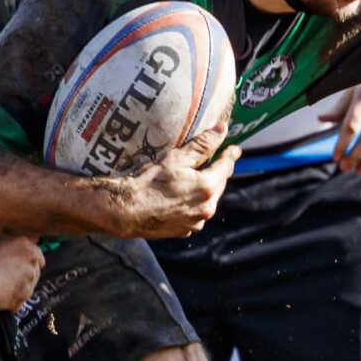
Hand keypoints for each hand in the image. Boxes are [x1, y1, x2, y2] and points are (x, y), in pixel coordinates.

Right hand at [0, 236, 45, 310]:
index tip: (16, 267)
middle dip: (22, 277)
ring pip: (27, 290)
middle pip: (35, 274)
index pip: (39, 258)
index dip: (26, 263)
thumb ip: (15, 243)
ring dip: (16, 290)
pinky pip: (18, 304)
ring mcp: (27, 283)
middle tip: (4, 278)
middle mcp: (31, 264)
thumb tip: (33, 238)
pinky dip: (9, 304)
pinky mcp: (20, 300)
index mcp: (26, 246)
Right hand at [114, 117, 238, 238]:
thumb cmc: (148, 182)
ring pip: (209, 200)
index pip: (226, 167)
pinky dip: (194, 203)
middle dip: (218, 172)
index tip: (234, 149)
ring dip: (206, 189)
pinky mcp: (185, 230)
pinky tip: (181, 197)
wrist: (126, 211)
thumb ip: (202, 145)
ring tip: (195, 179)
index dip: (230, 155)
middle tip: (214, 160)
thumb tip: (222, 129)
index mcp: (207, 187)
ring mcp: (197, 222)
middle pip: (219, 184)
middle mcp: (206, 208)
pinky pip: (197, 213)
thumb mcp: (175, 158)